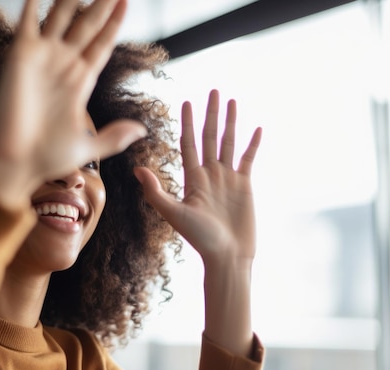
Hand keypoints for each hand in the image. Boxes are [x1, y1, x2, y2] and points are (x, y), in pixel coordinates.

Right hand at [0, 0, 145, 209]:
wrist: (15, 160)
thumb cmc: (47, 157)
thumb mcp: (88, 147)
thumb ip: (115, 136)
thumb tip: (142, 130)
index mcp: (81, 81)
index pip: (102, 42)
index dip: (114, 22)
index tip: (126, 1)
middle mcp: (63, 64)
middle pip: (87, 23)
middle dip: (101, 2)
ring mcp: (42, 56)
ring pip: (61, 15)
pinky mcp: (21, 54)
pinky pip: (30, 20)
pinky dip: (35, 2)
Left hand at [134, 89, 261, 265]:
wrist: (226, 255)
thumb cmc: (199, 238)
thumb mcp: (174, 213)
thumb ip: (156, 192)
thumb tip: (137, 169)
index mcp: (192, 177)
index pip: (189, 143)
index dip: (188, 123)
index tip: (187, 103)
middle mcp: (209, 174)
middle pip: (210, 136)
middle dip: (211, 113)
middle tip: (213, 90)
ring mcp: (228, 178)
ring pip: (229, 143)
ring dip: (231, 122)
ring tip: (232, 101)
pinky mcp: (245, 186)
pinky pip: (249, 159)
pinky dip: (253, 144)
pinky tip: (257, 129)